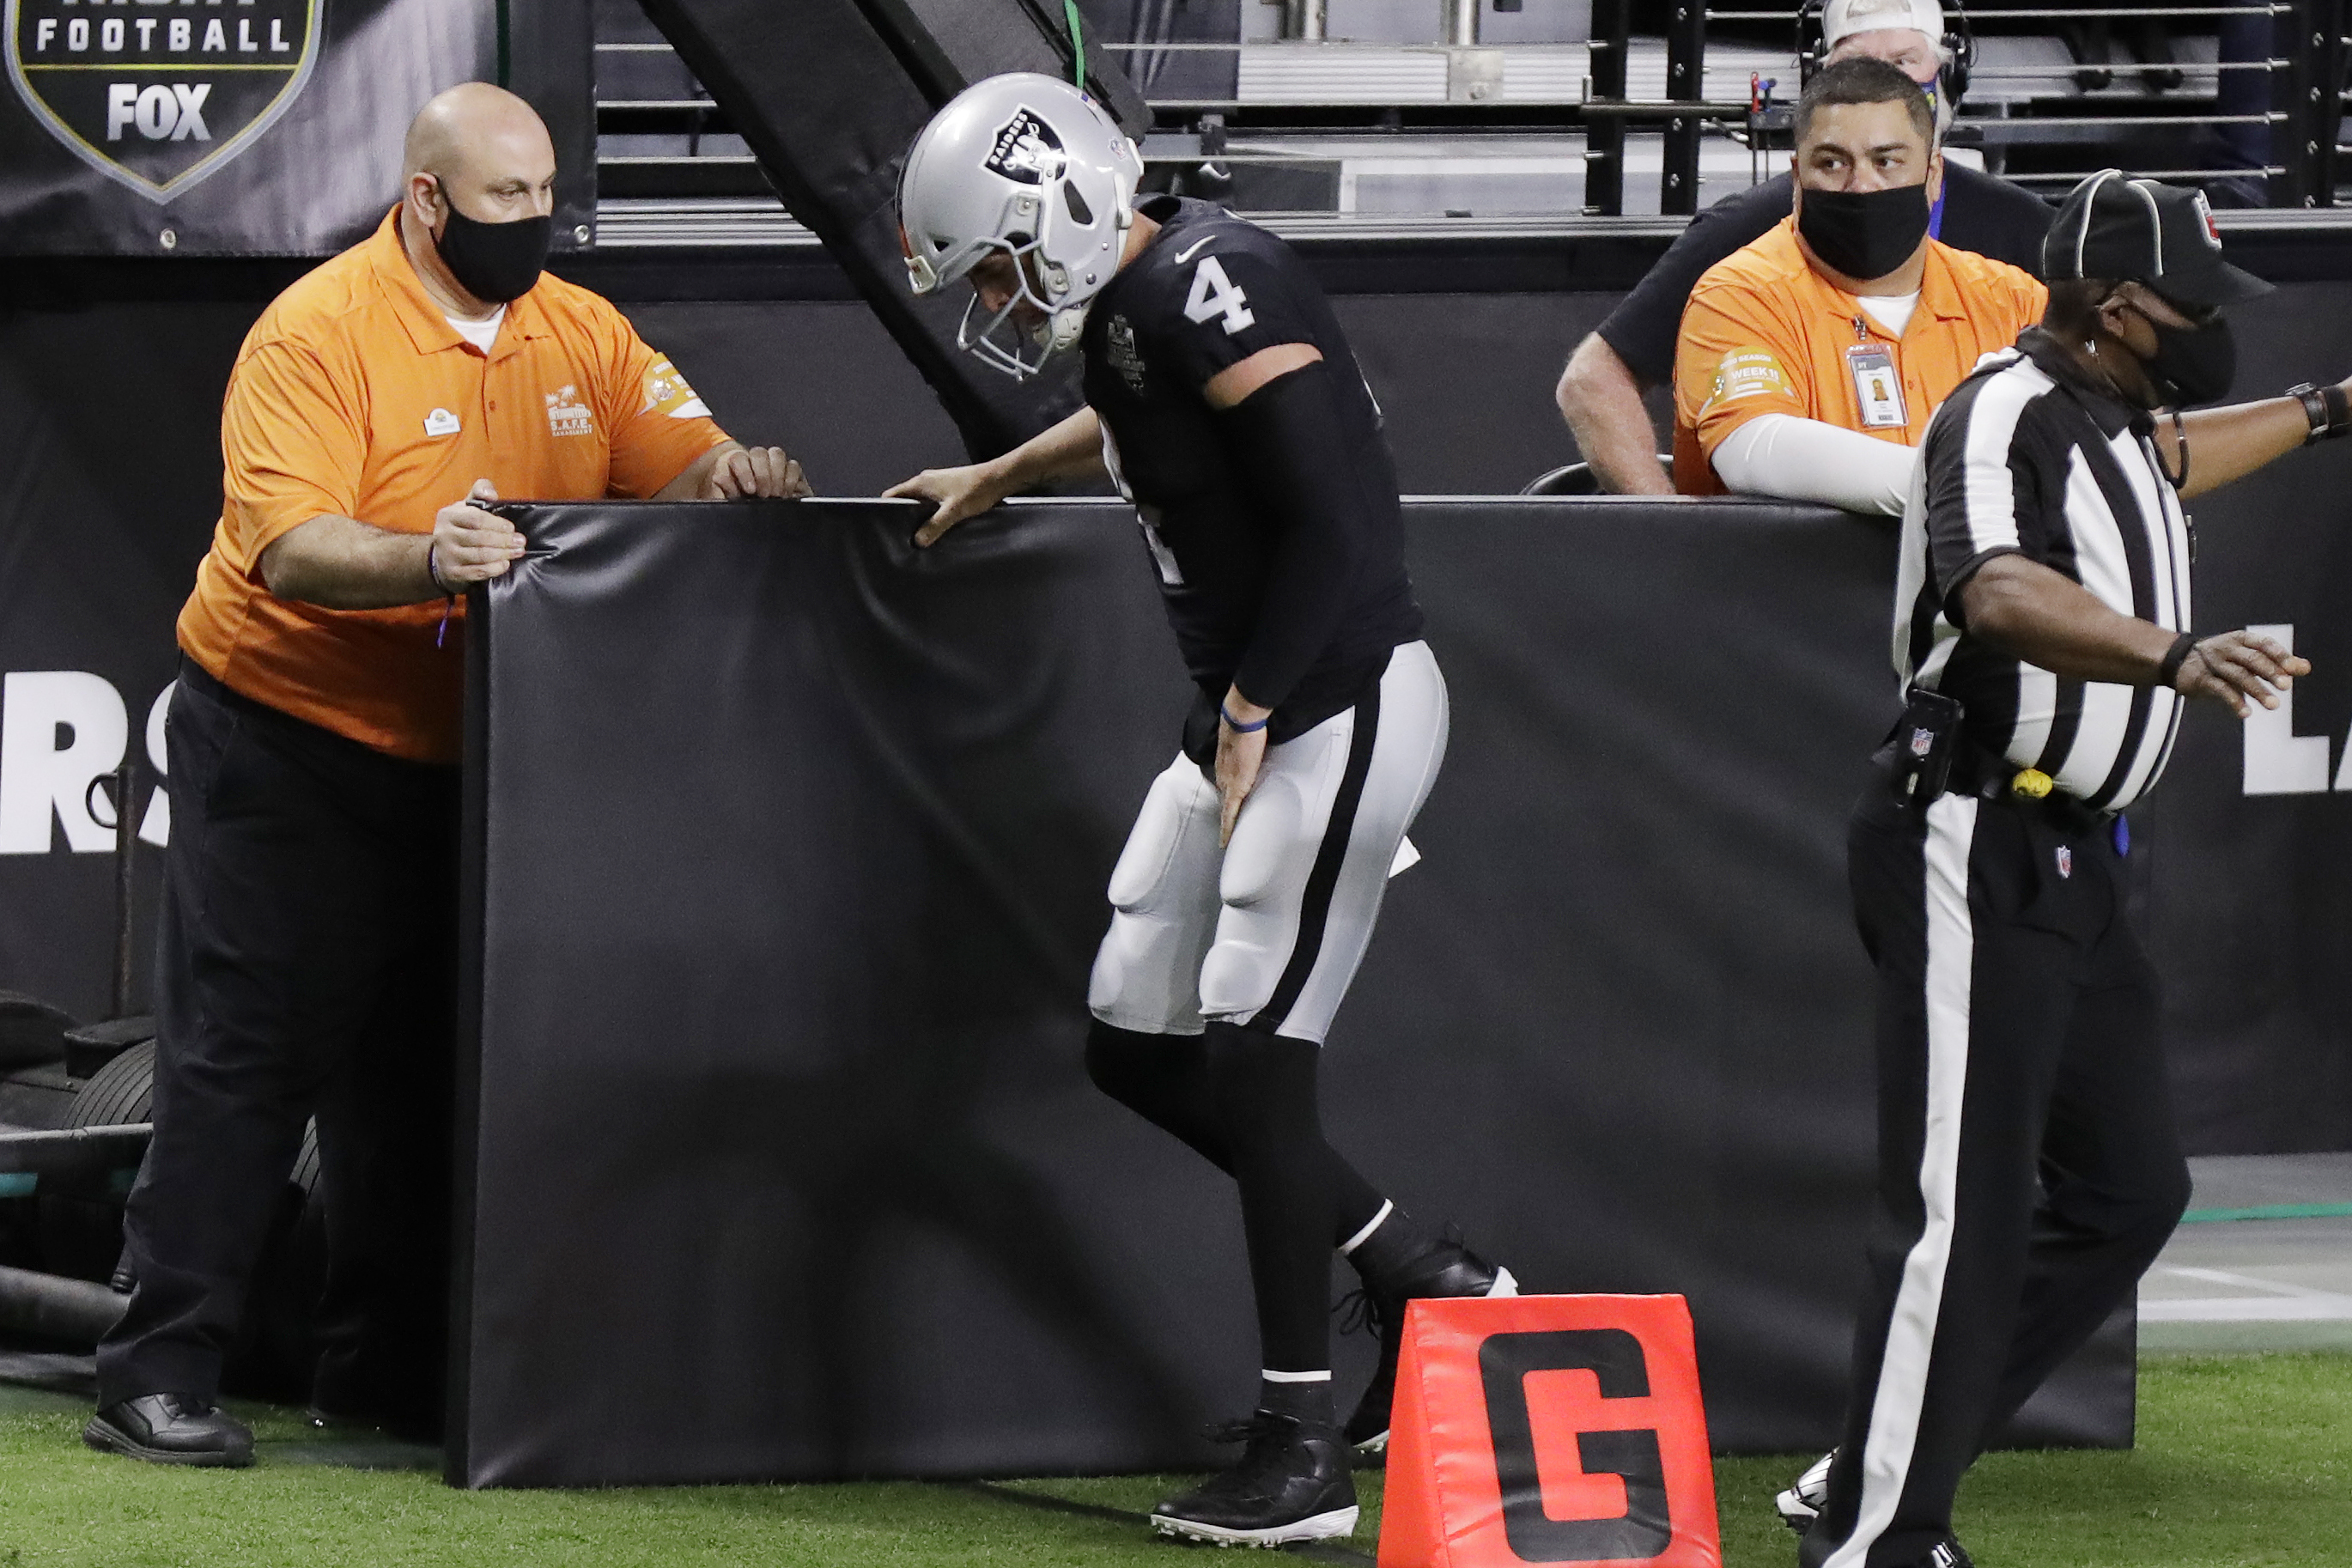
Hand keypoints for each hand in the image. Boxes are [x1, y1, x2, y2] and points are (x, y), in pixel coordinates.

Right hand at [429, 479, 522, 586]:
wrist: (443, 556)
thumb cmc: (462, 527)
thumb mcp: (467, 505)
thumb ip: (480, 491)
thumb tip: (491, 494)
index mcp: (448, 515)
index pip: (476, 518)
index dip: (497, 524)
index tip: (511, 528)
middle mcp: (444, 535)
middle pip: (480, 538)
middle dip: (504, 540)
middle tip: (521, 542)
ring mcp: (446, 555)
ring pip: (481, 555)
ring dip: (504, 554)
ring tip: (518, 552)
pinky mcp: (452, 573)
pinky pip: (478, 572)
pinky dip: (495, 568)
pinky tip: (505, 564)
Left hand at [704, 445, 808, 498]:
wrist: (759, 518)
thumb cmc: (740, 506)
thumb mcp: (726, 503)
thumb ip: (721, 491)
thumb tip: (720, 478)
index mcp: (735, 465)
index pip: (738, 458)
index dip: (745, 472)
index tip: (750, 490)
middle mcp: (755, 460)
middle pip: (759, 453)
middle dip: (763, 475)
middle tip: (765, 495)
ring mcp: (774, 463)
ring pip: (777, 454)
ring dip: (777, 474)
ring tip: (776, 495)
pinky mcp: (791, 471)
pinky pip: (793, 466)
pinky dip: (790, 479)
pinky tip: (786, 494)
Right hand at [884, 460, 1012, 547]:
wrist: (999, 478)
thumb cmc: (977, 488)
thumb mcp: (953, 511)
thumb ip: (934, 526)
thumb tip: (918, 541)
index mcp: (922, 483)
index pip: (893, 495)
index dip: (886, 509)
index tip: (885, 525)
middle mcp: (927, 482)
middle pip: (906, 501)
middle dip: (903, 518)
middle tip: (905, 536)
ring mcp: (939, 485)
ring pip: (921, 504)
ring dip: (921, 518)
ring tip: (922, 535)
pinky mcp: (949, 491)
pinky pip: (934, 505)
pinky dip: (933, 516)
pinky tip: (940, 528)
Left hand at [1215, 690, 1271, 847]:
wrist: (1242, 718)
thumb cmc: (1247, 722)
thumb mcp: (1248, 737)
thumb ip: (1250, 745)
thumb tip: (1257, 742)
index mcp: (1224, 762)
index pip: (1223, 783)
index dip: (1225, 794)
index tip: (1226, 803)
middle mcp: (1222, 774)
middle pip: (1222, 797)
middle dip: (1224, 811)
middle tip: (1225, 827)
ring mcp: (1227, 782)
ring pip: (1225, 808)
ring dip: (1226, 822)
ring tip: (1226, 839)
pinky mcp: (1236, 788)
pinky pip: (1230, 813)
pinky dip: (1227, 828)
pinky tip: (1224, 841)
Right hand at [2174, 629, 2309, 717]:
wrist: (2177, 660)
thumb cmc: (2222, 658)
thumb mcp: (2248, 656)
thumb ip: (2276, 663)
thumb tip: (2305, 668)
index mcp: (2241, 639)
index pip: (2264, 644)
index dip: (2280, 655)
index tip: (2295, 669)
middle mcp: (2227, 648)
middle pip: (2252, 659)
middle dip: (2270, 672)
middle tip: (2286, 686)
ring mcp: (2213, 663)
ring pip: (2238, 676)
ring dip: (2256, 690)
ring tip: (2273, 705)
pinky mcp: (2201, 679)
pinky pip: (2220, 690)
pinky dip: (2234, 701)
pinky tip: (2246, 713)